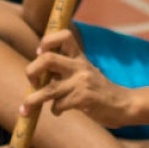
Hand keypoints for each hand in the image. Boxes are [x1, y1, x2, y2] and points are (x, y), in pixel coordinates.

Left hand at [20, 27, 134, 127]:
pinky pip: (58, 105)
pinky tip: (58, 111)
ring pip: (48, 89)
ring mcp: (81, 82)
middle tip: (31, 81)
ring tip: (25, 109)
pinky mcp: (83, 99)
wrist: (124, 104)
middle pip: (47, 59)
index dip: (47, 41)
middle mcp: (80, 66)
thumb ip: (64, 70)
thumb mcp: (85, 73)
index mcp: (80, 57)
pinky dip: (55, 110)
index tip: (39, 52)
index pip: (64, 36)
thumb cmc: (99, 90)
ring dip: (32, 100)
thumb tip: (37, 75)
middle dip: (31, 71)